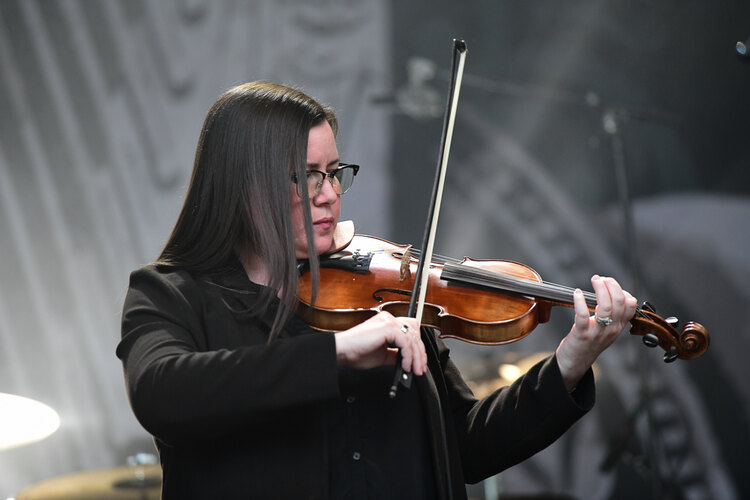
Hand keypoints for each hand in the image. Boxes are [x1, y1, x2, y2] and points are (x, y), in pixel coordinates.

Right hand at [334, 312, 425, 374]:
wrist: (342, 351)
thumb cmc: (355, 352)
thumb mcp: (382, 355)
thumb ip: (395, 354)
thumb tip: (406, 360)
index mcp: (386, 322)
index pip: (410, 329)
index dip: (417, 345)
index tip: (418, 361)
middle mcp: (388, 319)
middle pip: (414, 333)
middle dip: (420, 353)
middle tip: (420, 368)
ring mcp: (388, 321)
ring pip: (412, 338)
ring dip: (416, 357)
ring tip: (414, 370)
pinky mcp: (387, 327)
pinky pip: (406, 342)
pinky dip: (408, 356)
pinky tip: (405, 365)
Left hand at [556, 275, 637, 390]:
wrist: (575, 363)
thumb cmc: (588, 343)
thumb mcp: (607, 330)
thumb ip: (612, 315)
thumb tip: (611, 292)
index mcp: (619, 326)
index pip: (631, 305)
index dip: (622, 290)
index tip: (609, 283)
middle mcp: (612, 329)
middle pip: (620, 301)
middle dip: (611, 285)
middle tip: (600, 279)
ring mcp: (598, 333)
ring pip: (606, 307)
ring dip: (600, 289)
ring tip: (594, 281)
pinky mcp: (582, 335)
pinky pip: (583, 315)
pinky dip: (580, 301)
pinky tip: (577, 293)